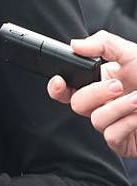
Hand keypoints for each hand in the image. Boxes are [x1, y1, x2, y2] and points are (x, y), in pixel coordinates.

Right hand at [47, 30, 136, 157]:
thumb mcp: (132, 53)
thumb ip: (102, 43)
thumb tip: (74, 44)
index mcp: (101, 81)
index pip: (68, 88)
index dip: (57, 88)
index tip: (58, 80)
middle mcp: (104, 103)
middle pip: (77, 103)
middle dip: (95, 93)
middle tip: (118, 87)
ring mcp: (114, 123)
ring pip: (95, 119)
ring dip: (118, 109)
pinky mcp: (123, 142)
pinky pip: (110, 135)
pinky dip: (126, 124)